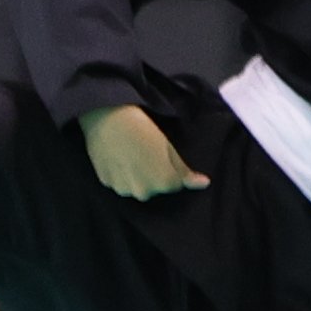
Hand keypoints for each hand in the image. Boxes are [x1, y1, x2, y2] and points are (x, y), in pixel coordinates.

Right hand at [81, 104, 205, 199]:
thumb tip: (204, 184)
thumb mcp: (169, 148)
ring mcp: (123, 189)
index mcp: (164, 183)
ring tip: (131, 155)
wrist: (108, 118)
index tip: (162, 155)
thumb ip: (185, 171)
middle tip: (146, 154)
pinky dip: (121, 174)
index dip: (171, 169)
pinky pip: (120, 183)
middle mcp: (144, 192)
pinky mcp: (106, 183)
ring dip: (137, 177)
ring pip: (137, 186)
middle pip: (155, 188)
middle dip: (154, 175)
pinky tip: (119, 158)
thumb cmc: (142, 129)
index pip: (175, 184)